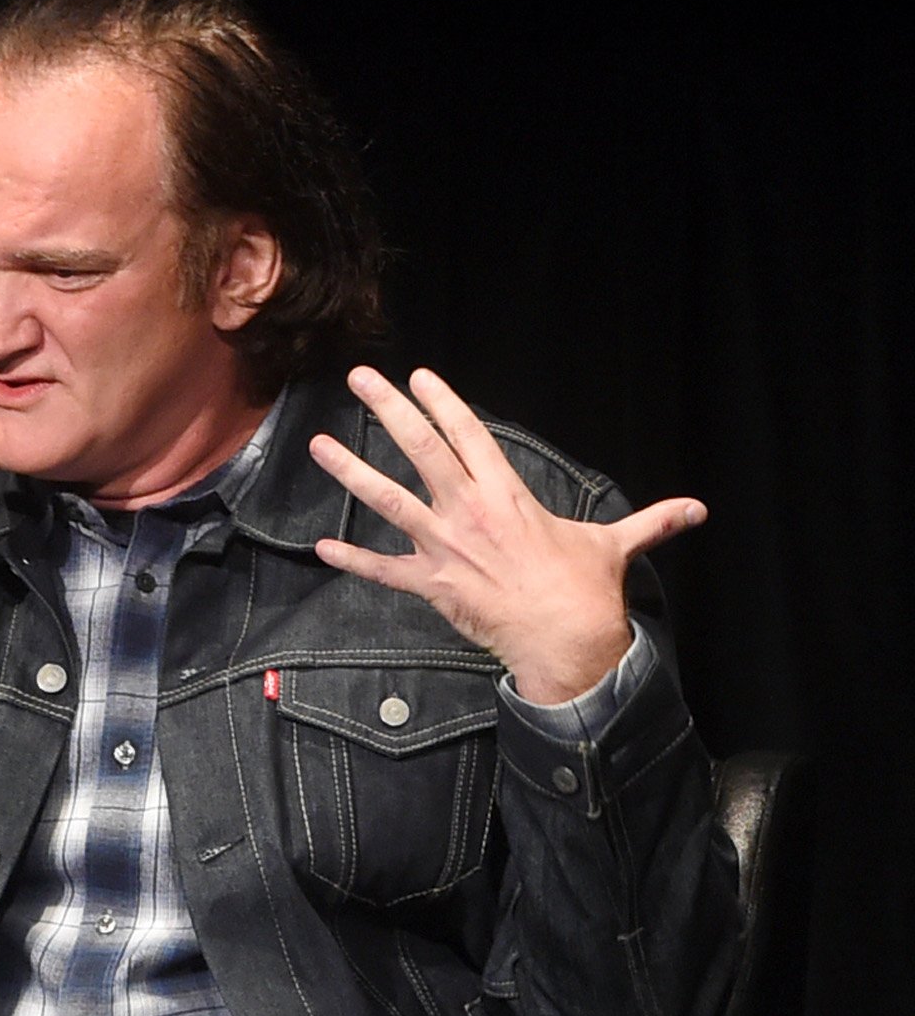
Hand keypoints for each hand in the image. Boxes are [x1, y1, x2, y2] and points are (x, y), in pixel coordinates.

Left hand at [307, 367, 705, 704]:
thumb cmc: (586, 589)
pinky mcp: (432, 584)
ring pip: (388, 500)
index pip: (469, 435)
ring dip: (350, 472)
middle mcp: (469, 510)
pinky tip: (321, 547)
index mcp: (507, 494)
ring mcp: (446, 546)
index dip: (442, 402)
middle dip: (388, 410)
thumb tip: (697, 510)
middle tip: (359, 379)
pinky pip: (384, 570)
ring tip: (318, 444)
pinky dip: (352, 560)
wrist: (566, 638)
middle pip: (421, 448)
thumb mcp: (614, 544)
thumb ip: (650, 521)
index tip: (417, 377)